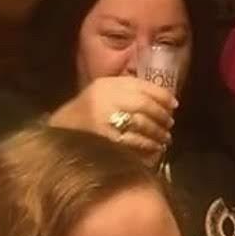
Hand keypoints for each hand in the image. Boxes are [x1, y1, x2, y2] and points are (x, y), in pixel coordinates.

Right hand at [49, 75, 175, 164]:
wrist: (60, 134)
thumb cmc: (88, 113)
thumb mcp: (104, 93)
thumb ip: (130, 91)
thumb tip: (167, 100)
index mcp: (105, 85)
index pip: (141, 87)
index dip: (162, 96)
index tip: (174, 104)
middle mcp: (104, 100)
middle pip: (144, 106)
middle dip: (161, 116)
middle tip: (170, 124)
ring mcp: (103, 122)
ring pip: (142, 125)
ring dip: (158, 134)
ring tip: (164, 139)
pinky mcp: (105, 142)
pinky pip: (134, 144)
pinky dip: (148, 147)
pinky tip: (154, 149)